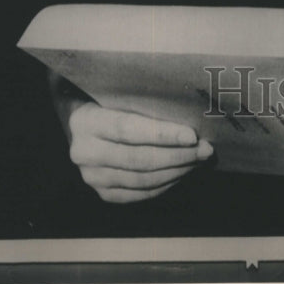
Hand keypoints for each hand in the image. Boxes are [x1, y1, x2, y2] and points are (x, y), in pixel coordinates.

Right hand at [67, 102, 212, 203]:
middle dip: (178, 155)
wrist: (77, 121)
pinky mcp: (102, 192)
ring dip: (176, 171)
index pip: (128, 129)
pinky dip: (165, 185)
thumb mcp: (113, 89)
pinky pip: (139, 194)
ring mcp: (92, 177)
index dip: (162, 134)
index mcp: (86, 121)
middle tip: (206, 148)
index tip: (192, 135)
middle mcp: (84, 152)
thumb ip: (139, 96)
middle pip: (138, 159)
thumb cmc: (105, 98)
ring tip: (199, 159)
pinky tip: (183, 172)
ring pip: (141, 180)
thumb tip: (186, 103)